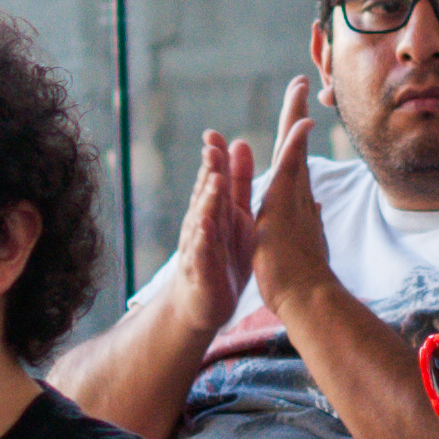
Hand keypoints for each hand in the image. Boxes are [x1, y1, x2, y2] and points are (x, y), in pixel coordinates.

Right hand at [169, 126, 257, 331]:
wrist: (202, 303)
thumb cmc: (221, 254)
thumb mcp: (235, 214)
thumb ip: (238, 181)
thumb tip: (239, 142)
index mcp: (215, 209)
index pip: (213, 179)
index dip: (214, 158)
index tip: (214, 135)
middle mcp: (203, 224)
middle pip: (206, 195)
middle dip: (209, 172)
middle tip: (212, 149)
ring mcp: (200, 247)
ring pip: (202, 220)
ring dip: (207, 201)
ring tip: (214, 182)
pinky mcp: (202, 271)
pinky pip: (202, 253)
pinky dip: (203, 239)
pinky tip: (205, 226)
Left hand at [243, 78, 332, 315]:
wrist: (306, 296)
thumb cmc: (303, 275)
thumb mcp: (305, 241)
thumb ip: (312, 219)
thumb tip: (317, 205)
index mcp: (296, 201)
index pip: (294, 159)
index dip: (296, 134)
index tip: (299, 113)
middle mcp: (298, 193)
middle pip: (296, 143)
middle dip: (297, 112)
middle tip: (301, 81)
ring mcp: (293, 196)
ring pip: (294, 146)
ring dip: (296, 115)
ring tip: (298, 86)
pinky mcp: (286, 204)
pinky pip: (292, 167)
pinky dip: (296, 143)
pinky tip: (302, 121)